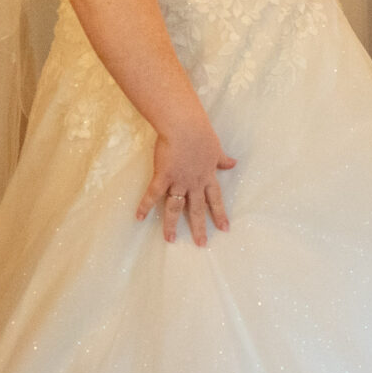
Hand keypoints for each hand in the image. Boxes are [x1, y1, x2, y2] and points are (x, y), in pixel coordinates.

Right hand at [138, 119, 235, 244]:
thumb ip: (222, 160)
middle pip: (197, 209)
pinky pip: (153, 194)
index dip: (220, 214)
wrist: (186, 127)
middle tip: (201, 244)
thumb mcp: (216, 149)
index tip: (224, 228)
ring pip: (175, 207)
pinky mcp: (163, 176)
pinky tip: (138, 218)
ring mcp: (178, 181)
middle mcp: (194, 183)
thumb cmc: (202, 135)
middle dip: (199, 228)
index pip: (215, 200)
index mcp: (207, 176)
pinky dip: (145, 206)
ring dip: (172, 224)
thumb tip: (233, 163)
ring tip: (170, 239)